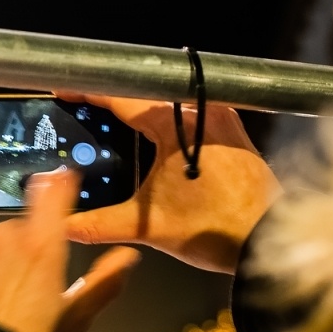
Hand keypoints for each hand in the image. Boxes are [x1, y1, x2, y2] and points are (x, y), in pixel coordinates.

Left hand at [0, 169, 139, 331]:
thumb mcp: (73, 320)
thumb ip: (103, 283)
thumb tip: (127, 258)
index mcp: (43, 248)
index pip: (54, 193)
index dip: (59, 185)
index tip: (60, 182)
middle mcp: (4, 238)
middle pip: (16, 230)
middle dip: (19, 253)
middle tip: (20, 294)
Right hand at [62, 95, 280, 273]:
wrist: (268, 240)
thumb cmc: (217, 228)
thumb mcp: (148, 227)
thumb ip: (100, 224)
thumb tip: (66, 226)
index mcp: (177, 124)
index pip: (121, 97)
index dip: (87, 93)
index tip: (63, 91)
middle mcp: (202, 111)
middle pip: (144, 96)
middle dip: (111, 104)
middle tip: (82, 112)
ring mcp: (222, 120)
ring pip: (170, 104)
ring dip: (141, 114)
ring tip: (111, 128)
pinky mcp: (234, 134)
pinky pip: (191, 116)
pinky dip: (166, 125)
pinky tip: (152, 145)